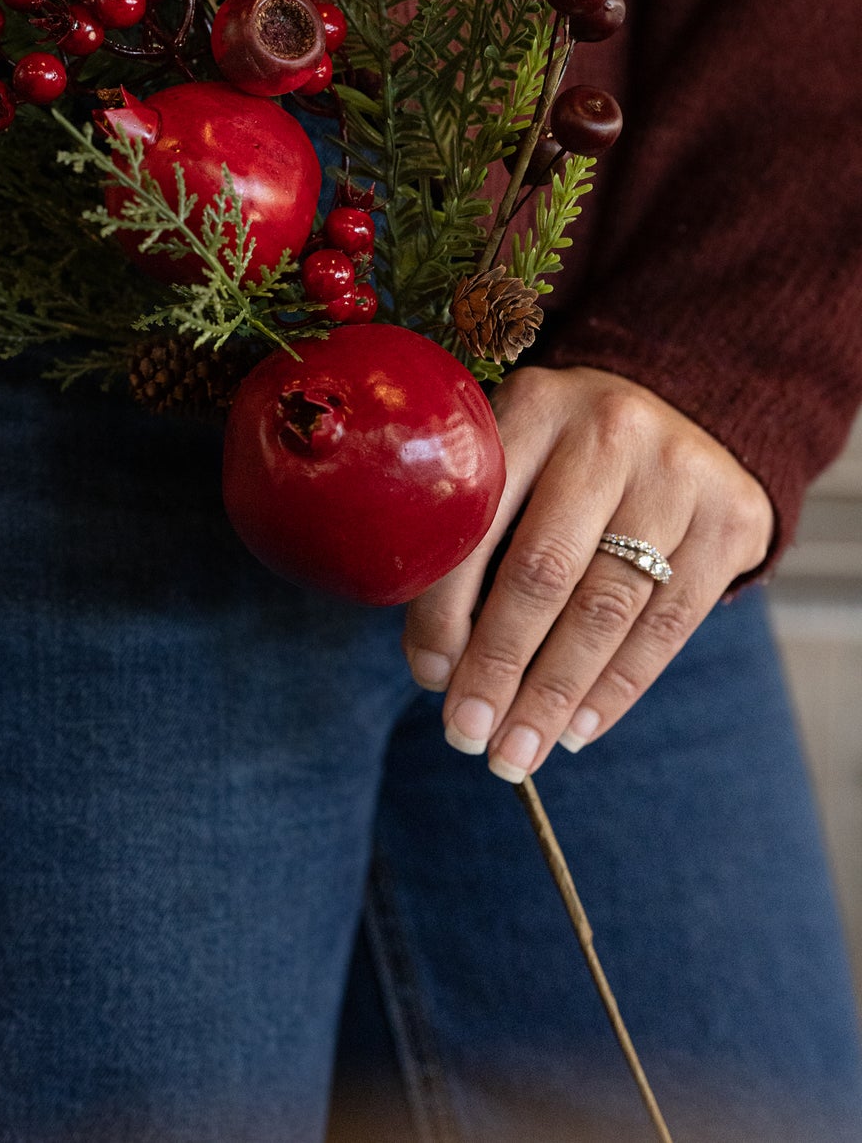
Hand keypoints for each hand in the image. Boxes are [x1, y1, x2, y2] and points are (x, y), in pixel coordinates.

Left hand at [401, 365, 773, 779]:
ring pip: (606, 609)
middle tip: (467, 736)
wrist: (688, 409)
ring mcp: (677, 477)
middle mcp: (608, 434)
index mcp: (534, 407)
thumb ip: (476, 532)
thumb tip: (435, 663)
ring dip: (554, 697)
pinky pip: (668, 626)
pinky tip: (577, 730)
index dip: (446, 607)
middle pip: (544, 571)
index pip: (478, 520)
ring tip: (515, 752)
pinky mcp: (730, 521)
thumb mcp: (518, 452)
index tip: (429, 675)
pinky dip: (616, 689)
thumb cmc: (570, 453)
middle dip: (498, 667)